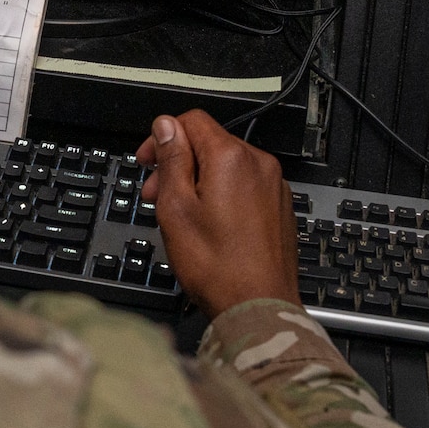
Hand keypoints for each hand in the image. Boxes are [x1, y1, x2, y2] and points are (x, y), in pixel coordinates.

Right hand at [135, 110, 298, 312]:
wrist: (259, 306)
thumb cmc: (218, 266)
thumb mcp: (177, 208)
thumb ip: (172, 160)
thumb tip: (167, 126)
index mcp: (231, 158)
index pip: (192, 121)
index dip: (163, 136)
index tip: (148, 160)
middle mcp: (259, 165)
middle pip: (209, 144)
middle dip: (178, 163)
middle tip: (156, 194)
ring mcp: (274, 186)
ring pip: (227, 167)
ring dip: (199, 181)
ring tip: (181, 214)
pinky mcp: (280, 207)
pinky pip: (244, 186)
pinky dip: (222, 195)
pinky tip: (208, 225)